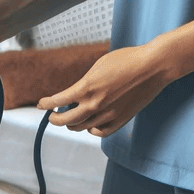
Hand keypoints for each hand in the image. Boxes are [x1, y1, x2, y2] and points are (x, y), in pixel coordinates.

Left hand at [38, 45, 166, 137]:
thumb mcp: (99, 66)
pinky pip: (100, 133)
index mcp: (87, 87)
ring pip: (81, 127)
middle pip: (66, 121)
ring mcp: (108, 115)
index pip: (58, 101)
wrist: (152, 67)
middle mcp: (95, 104)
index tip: (42, 104)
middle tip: (52, 115)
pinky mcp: (120, 121)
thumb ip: (85, 83)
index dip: (46, 104)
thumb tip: (75, 94)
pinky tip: (89, 124)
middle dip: (55, 119)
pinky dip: (91, 130)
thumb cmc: (126, 60)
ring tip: (69, 118)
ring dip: (72, 124)